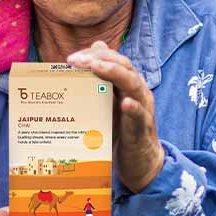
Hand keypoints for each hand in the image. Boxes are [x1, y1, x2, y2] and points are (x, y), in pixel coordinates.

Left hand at [67, 41, 164, 192]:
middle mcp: (138, 91)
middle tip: (76, 60)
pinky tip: (124, 103)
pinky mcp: (143, 128)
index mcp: (128, 84)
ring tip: (96, 67)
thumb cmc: (122, 131)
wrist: (141, 161)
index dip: (95, 54)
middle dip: (100, 59)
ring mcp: (143, 108)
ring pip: (133, 84)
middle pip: (124, 66)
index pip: (114, 59)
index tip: (71, 58)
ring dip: (114, 73)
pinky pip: (140, 115)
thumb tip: (89, 61)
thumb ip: (100, 84)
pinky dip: (133, 107)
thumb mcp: (109, 105)